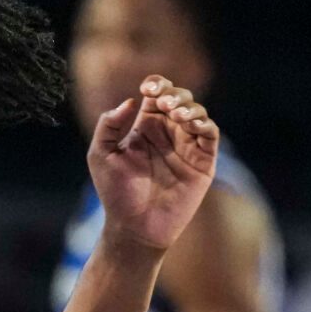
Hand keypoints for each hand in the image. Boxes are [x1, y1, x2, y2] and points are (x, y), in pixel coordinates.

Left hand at [86, 75, 218, 253]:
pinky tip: (191, 124)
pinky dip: (204, 123)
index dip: (156, 84)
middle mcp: (168, 133)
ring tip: (176, 114)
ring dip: (189, 107)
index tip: (147, 88)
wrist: (134, 227)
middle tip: (164, 103)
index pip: (156, 94)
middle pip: (180, 98)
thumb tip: (130, 101)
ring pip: (197, 112)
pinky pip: (210, 134)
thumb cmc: (115, 194)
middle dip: (174, 94)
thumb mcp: (101, 155)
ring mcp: (187, 146)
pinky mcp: (202, 162)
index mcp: (146, 127)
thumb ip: (109, 125)